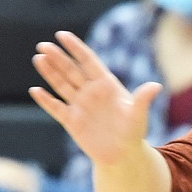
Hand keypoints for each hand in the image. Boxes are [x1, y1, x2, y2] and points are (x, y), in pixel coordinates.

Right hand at [29, 30, 161, 165]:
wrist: (123, 156)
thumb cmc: (133, 133)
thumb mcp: (138, 114)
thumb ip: (142, 99)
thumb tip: (156, 86)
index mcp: (106, 85)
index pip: (88, 61)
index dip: (75, 48)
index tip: (62, 35)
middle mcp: (91, 92)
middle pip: (71, 70)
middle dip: (58, 58)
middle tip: (43, 45)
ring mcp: (80, 105)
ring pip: (61, 85)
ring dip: (50, 72)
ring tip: (38, 58)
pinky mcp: (72, 121)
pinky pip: (56, 108)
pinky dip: (46, 100)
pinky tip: (35, 90)